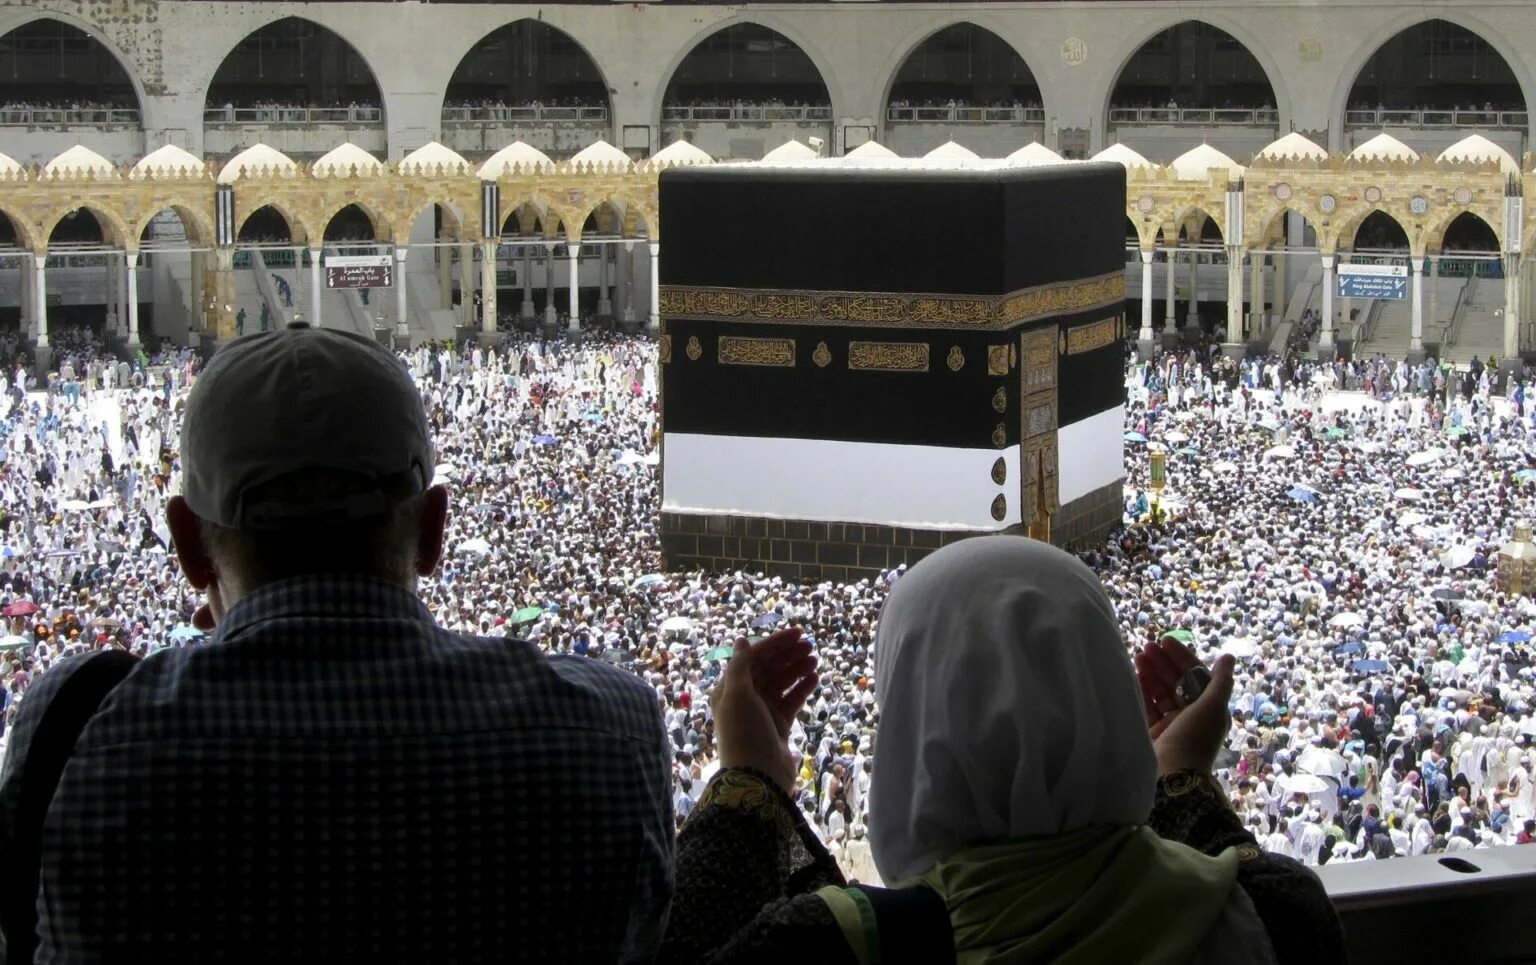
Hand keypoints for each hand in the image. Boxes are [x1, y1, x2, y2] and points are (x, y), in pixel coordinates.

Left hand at [711, 628, 817, 793]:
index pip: (754, 658)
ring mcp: (763, 712)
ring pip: (782, 683)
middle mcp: (745, 698)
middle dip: (788, 655)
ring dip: (797, 670)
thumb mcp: (737, 695)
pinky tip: (814, 678)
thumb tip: (741, 640)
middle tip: (810, 646)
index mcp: (729, 688)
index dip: (774, 643)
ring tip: (814, 660)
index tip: (798, 633)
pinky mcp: (779, 725)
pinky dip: (802, 688)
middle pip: (768, 669)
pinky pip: (791, 700)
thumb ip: (739, 666)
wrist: (757, 777)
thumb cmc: (744, 732)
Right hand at [1135, 637, 1235, 775]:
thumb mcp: (1213, 707)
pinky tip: (1132, 676)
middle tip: (1147, 646)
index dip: (1182, 657)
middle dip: (1163, 663)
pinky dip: (1140, 691)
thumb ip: (1220, 681)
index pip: (1195, 676)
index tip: (1166, 641)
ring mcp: (1169, 725)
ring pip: (1159, 693)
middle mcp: (1189, 716)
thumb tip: (1229, 655)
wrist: (1172, 776)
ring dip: (1150, 673)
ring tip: (1137, 656)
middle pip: (1175, 682)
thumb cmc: (1195, 739)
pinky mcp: (1150, 733)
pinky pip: (1145, 706)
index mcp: (1208, 710)